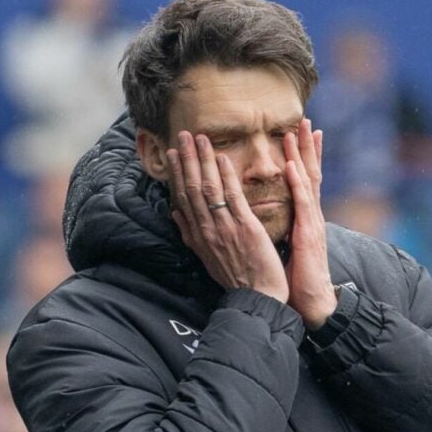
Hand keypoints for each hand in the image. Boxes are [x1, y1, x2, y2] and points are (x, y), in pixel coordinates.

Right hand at [167, 131, 288, 301]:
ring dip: (203, 160)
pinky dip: (226, 177)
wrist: (257, 297)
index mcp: (198, 235)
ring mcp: (225, 228)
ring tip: (200, 138)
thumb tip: (174, 212)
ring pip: (209, 188)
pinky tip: (222, 158)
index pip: (183, 198)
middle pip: (192, 188)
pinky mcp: (245, 228)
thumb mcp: (206, 257)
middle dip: (187, 159)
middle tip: (183, 134)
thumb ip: (190, 233)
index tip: (174, 153)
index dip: (178, 173)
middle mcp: (207, 229)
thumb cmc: (236, 278)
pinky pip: (233, 197)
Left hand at [284, 118, 336, 329]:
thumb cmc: (296, 279)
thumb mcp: (287, 248)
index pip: (304, 181)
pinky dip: (298, 182)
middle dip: (307, 147)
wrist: (311, 302)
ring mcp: (312, 222)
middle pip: (311, 173)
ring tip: (299, 131)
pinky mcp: (308, 233)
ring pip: (309, 180)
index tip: (298, 135)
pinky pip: (303, 203)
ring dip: (303, 154)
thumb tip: (271, 218)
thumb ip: (282, 229)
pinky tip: (292, 166)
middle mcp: (311, 216)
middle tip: (305, 121)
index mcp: (305, 219)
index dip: (302, 157)